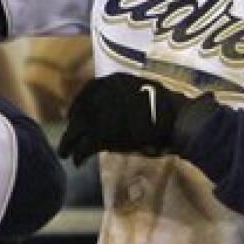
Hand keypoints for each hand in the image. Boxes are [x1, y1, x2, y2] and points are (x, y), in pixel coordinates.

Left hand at [57, 73, 206, 164]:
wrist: (179, 120)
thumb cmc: (169, 107)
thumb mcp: (144, 89)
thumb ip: (126, 95)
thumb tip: (115, 106)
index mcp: (113, 81)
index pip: (87, 93)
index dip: (79, 108)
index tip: (75, 118)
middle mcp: (101, 94)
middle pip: (79, 112)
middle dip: (72, 126)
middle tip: (68, 139)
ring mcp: (100, 114)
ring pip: (75, 130)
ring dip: (67, 144)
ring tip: (64, 154)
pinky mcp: (102, 135)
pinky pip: (83, 147)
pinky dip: (79, 156)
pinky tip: (78, 163)